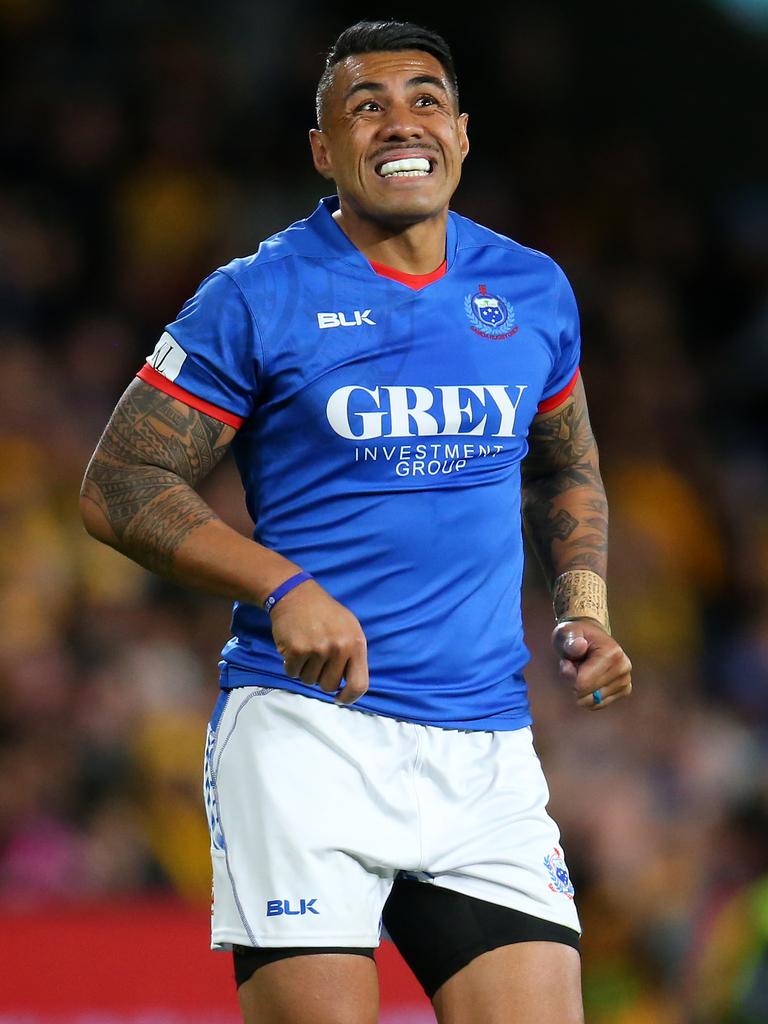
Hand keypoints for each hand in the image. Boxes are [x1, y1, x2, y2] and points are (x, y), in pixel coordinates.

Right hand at [270, 580, 368, 704]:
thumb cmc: (325, 614)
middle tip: (317, 660)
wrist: (296, 595)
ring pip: (309, 681)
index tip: (340, 698)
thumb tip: (351, 687)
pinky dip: (291, 665)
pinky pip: (292, 673)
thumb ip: (353, 655)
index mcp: (356, 643)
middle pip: (329, 686)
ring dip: (305, 670)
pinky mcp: (296, 650)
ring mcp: (317, 649)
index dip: (349, 697)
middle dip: (321, 678)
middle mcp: (339, 648)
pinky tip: (294, 648)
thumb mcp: (350, 628)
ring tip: (306, 649)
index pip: (359, 684)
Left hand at [552, 619, 631, 709]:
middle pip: (586, 694)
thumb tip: (579, 646)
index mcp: (611, 653)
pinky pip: (598, 704)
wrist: (590, 637)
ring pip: (592, 701)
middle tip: (574, 664)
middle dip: (573, 682)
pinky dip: (588, 696)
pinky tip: (589, 679)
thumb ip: (569, 641)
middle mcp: (623, 667)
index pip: (582, 683)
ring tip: (582, 669)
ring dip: (580, 689)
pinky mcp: (624, 690)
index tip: (567, 661)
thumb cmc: (574, 635)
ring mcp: (626, 680)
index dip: (568, 674)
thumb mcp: (565, 633)